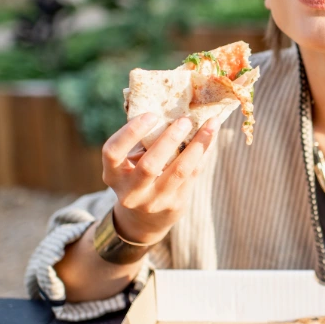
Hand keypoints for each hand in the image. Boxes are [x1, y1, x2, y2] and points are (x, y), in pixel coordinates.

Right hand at [102, 113, 220, 244]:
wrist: (144, 219)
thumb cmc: (137, 176)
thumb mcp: (129, 163)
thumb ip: (142, 141)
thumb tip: (168, 104)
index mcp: (113, 175)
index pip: (113, 152)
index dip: (130, 132)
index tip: (151, 115)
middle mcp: (130, 192)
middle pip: (149, 166)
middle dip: (169, 140)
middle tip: (185, 119)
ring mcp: (154, 201)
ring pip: (179, 171)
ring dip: (197, 145)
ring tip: (210, 125)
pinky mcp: (175, 203)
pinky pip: (193, 174)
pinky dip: (204, 153)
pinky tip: (212, 136)